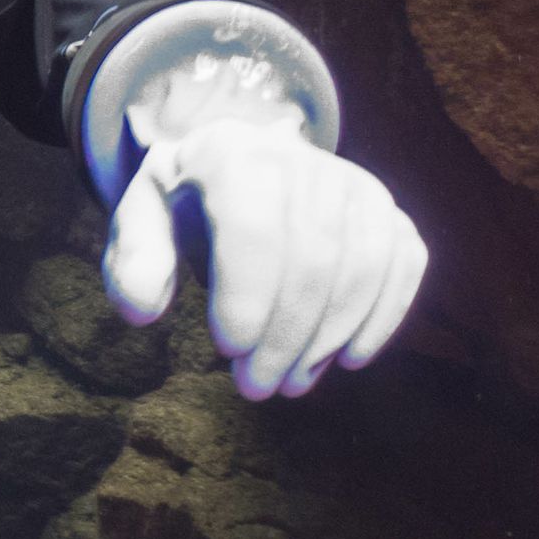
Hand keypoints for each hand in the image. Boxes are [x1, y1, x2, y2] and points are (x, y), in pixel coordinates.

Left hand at [100, 61, 425, 398]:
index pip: (252, 227)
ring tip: (292, 382)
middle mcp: (302, 159)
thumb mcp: (142, 217)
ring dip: (328, 339)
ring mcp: (353, 183)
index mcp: (232, 152)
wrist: (241, 162)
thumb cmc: (185, 201)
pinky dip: (384, 317)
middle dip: (285, 337)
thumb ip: (134, 259)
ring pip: (360, 268)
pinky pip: (404, 263)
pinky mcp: (386, 209)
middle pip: (311, 259)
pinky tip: (350, 359)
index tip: (228, 351)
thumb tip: (143, 312)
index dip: (247, 296)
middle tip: (257, 386)